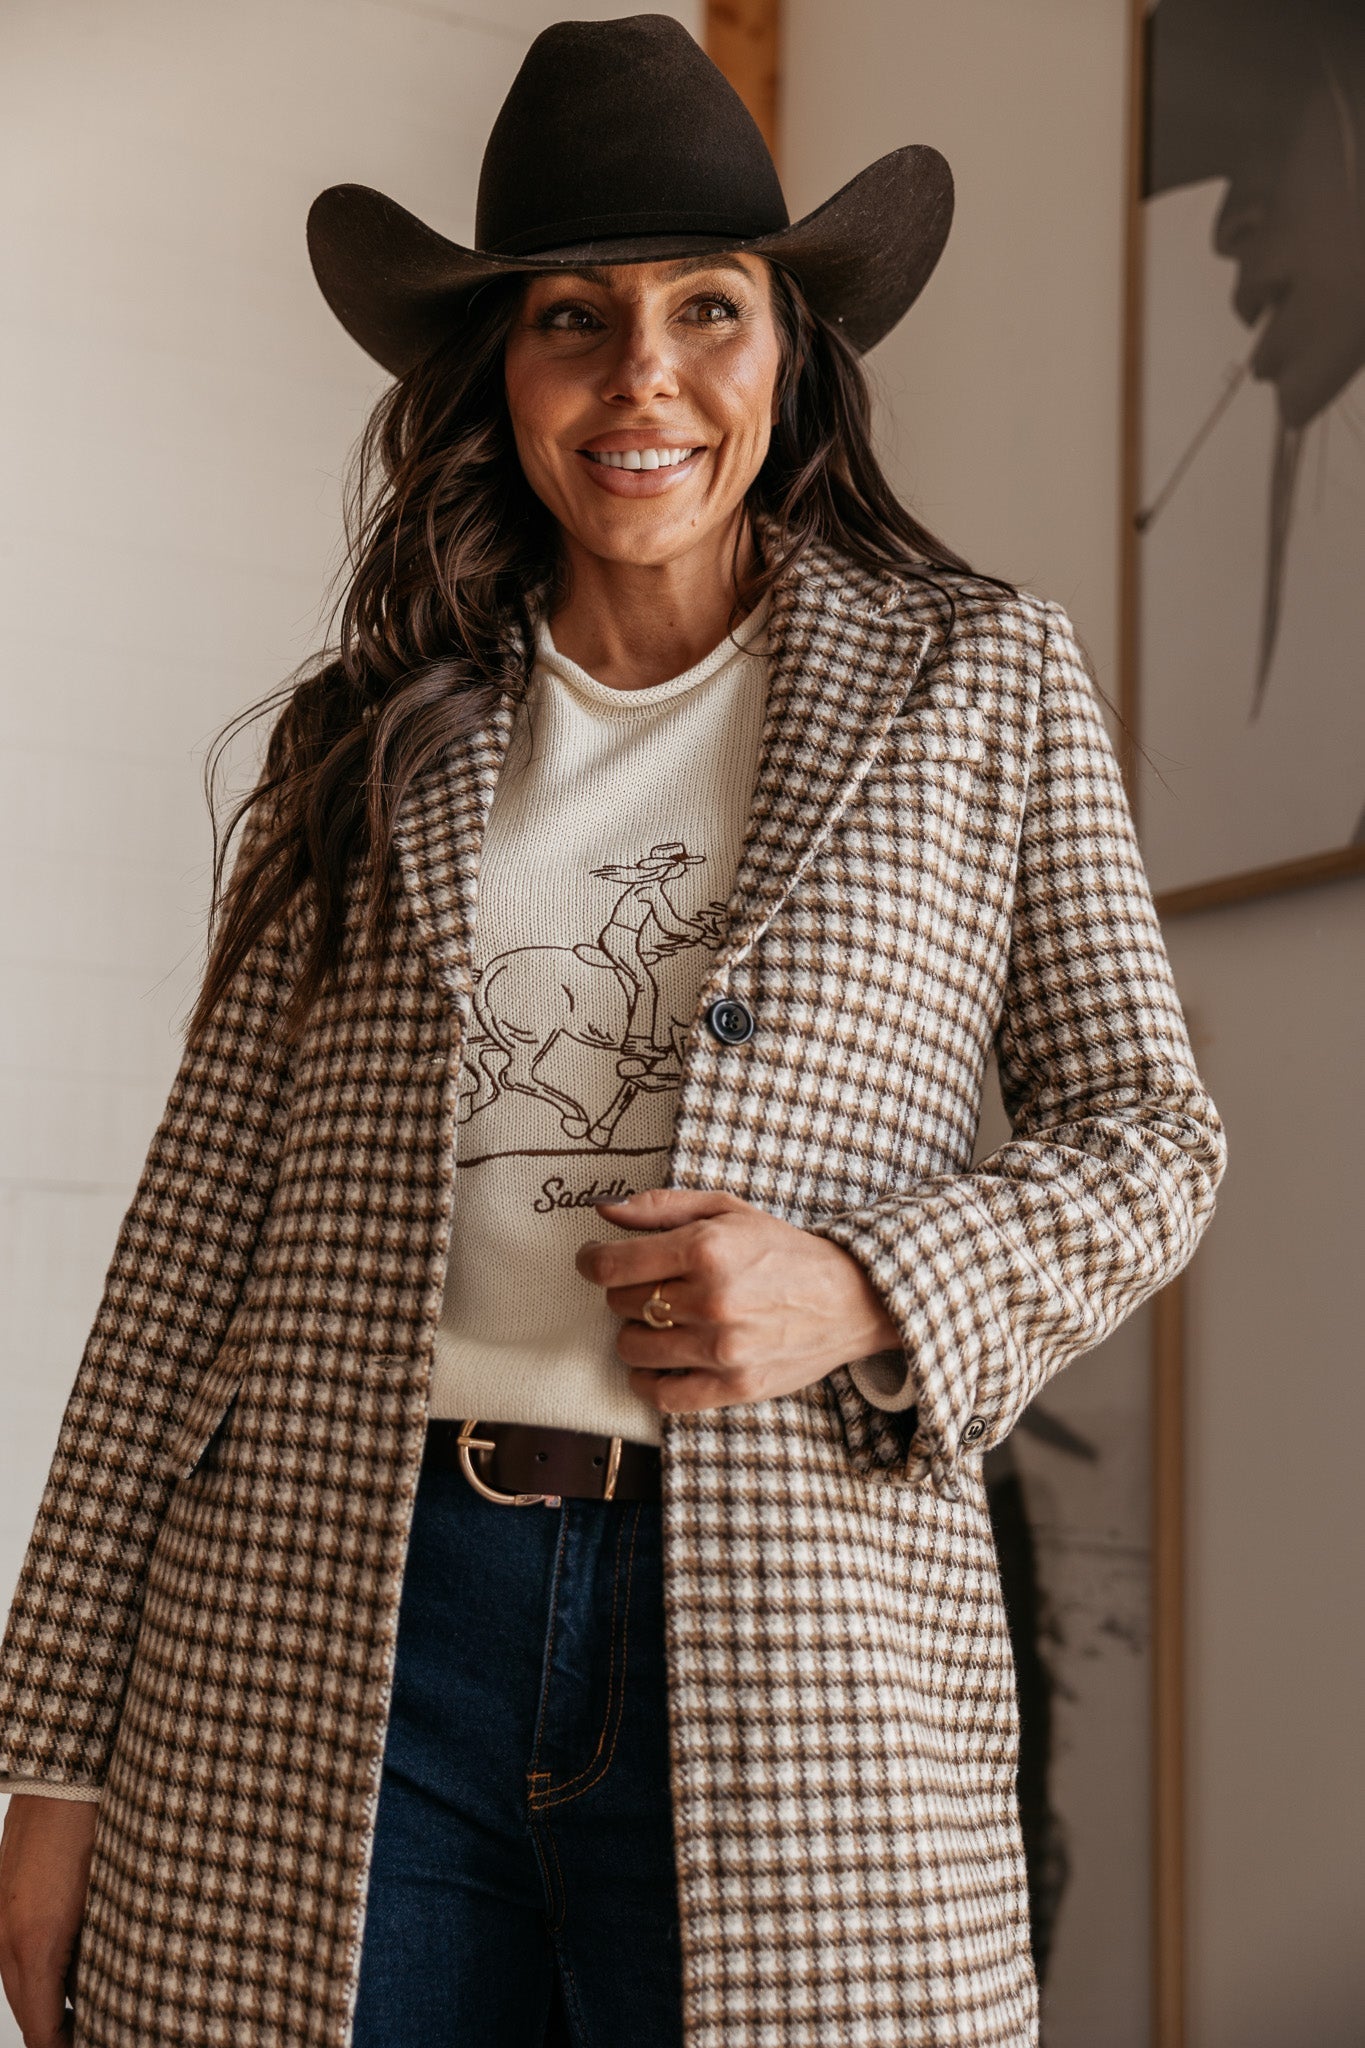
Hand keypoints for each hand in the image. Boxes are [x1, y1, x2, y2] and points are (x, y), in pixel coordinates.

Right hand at [0, 1794, 96, 2046]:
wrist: (63, 1776)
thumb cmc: (95, 1827)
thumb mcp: (111, 1897)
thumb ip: (107, 1951)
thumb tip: (117, 1987)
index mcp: (38, 1945)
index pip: (43, 2033)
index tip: (98, 2045)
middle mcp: (8, 1940)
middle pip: (29, 2017)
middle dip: (59, 2035)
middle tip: (98, 2035)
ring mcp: (0, 1920)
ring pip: (19, 1987)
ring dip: (49, 2006)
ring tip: (89, 2013)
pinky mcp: (3, 1902)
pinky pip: (14, 1956)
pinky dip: (39, 1975)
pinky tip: (74, 1969)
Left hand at [576, 1187, 900, 1413]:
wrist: (848, 1299)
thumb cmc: (782, 1250)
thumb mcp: (726, 1209)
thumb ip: (661, 1207)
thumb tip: (603, 1211)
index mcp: (706, 1250)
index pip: (612, 1265)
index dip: (591, 1262)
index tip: (594, 1260)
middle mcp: (711, 1301)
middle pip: (621, 1304)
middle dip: (627, 1291)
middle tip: (653, 1284)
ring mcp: (721, 1349)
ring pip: (632, 1348)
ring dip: (637, 1332)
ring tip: (662, 1319)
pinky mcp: (733, 1387)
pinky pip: (660, 1395)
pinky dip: (648, 1380)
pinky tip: (661, 1360)